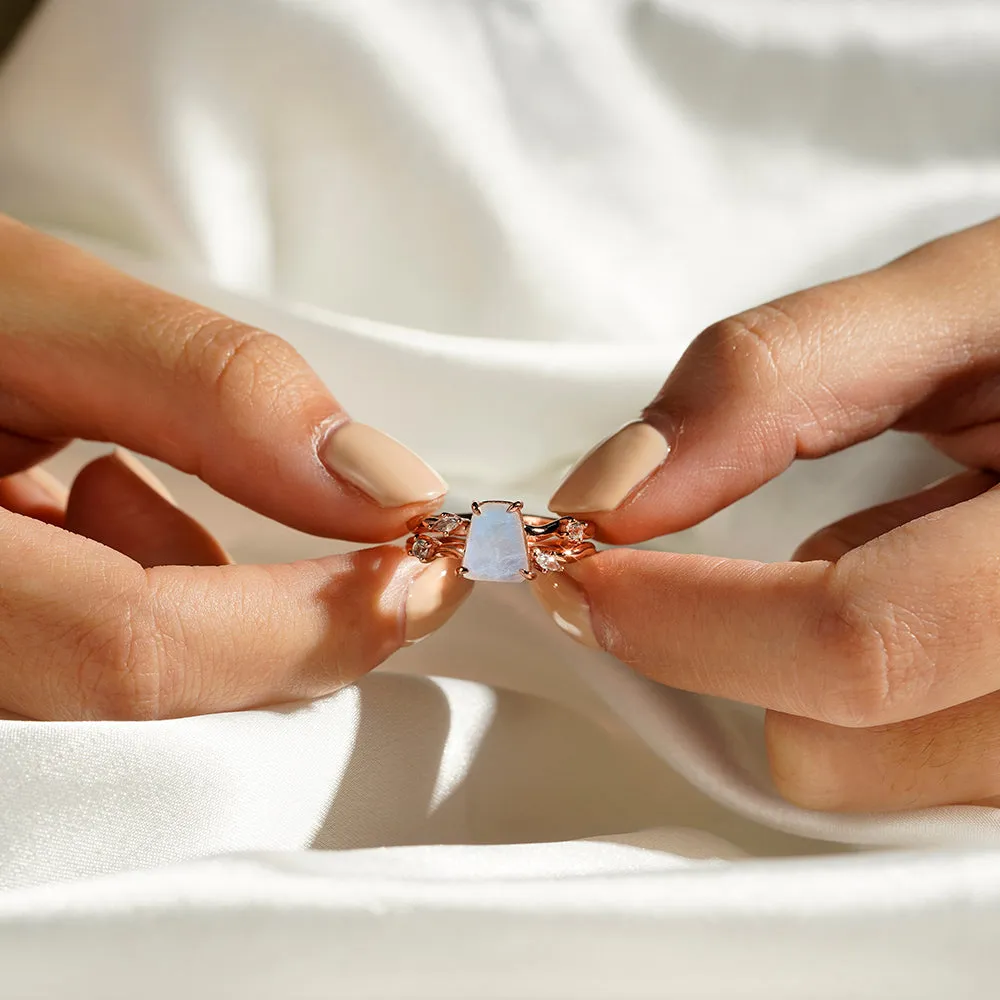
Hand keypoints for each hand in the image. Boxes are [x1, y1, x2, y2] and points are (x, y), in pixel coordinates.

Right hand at [0, 217, 469, 719]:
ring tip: (108, 475)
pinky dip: (136, 589)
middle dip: (287, 624)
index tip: (420, 570)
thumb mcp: (23, 304)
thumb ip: (207, 390)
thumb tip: (382, 484)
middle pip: (142, 702)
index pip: (136, 654)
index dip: (306, 624)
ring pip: (126, 695)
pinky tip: (83, 507)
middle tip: (373, 551)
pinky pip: (90, 663)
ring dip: (187, 589)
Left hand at [534, 217, 999, 812]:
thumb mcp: (959, 304)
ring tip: (895, 556)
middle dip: (742, 645)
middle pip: (840, 753)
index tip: (580, 569)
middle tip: (763, 545)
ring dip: (818, 676)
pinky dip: (875, 702)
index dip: (685, 617)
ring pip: (866, 787)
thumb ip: (777, 379)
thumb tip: (611, 491)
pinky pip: (910, 780)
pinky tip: (925, 605)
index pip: (857, 639)